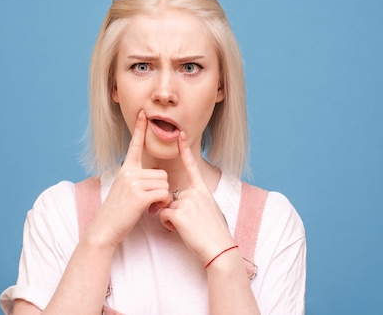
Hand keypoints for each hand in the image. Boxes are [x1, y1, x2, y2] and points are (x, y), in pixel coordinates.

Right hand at [88, 110, 170, 247]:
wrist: (105, 228)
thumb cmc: (117, 212)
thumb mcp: (123, 189)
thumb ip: (136, 179)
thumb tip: (154, 178)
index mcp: (125, 169)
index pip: (135, 145)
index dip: (140, 129)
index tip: (143, 113)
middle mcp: (129, 172)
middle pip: (161, 173)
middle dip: (160, 189)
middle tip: (149, 202)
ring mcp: (133, 183)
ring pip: (164, 184)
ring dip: (162, 198)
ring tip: (148, 207)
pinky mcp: (139, 195)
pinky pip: (163, 194)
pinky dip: (162, 204)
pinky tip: (151, 210)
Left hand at [158, 131, 235, 263]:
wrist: (220, 249)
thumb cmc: (216, 234)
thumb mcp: (210, 211)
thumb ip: (197, 202)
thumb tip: (186, 203)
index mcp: (203, 190)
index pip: (192, 166)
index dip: (185, 149)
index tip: (180, 134)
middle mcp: (195, 192)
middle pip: (172, 196)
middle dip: (174, 210)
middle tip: (190, 224)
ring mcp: (186, 201)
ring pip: (166, 206)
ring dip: (172, 220)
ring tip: (189, 229)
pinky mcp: (178, 212)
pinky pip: (163, 215)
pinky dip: (168, 225)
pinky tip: (182, 231)